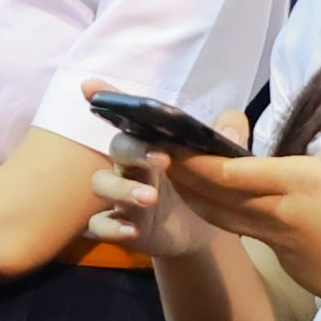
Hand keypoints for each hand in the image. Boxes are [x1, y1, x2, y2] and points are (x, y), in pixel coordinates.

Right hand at [82, 83, 243, 259]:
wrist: (204, 234)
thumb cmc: (202, 190)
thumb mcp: (220, 164)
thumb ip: (227, 139)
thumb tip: (231, 126)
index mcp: (152, 145)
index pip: (130, 117)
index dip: (107, 97)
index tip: (90, 86)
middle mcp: (131, 167)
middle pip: (118, 147)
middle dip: (134, 149)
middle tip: (162, 159)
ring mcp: (121, 196)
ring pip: (100, 183)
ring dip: (120, 188)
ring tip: (150, 198)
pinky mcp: (120, 225)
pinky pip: (98, 224)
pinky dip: (111, 226)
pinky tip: (133, 230)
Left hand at [169, 136, 320, 320]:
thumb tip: (317, 154)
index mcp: (302, 183)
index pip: (233, 171)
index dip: (197, 159)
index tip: (175, 143)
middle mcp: (280, 211)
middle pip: (218, 193)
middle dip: (185, 175)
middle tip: (161, 158)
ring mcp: (279, 241)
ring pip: (226, 216)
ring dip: (197, 198)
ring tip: (176, 180)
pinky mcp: (286, 262)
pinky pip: (250, 232)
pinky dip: (227, 216)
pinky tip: (220, 205)